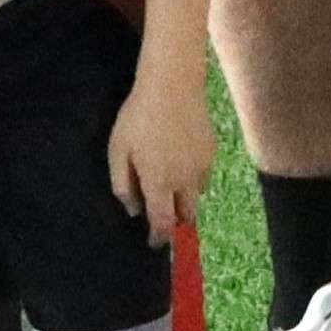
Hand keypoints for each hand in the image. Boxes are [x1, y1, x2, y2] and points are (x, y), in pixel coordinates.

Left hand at [104, 65, 212, 240]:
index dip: (159, 237)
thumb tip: (133, 209)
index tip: (154, 244)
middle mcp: (185, 181)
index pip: (162, 223)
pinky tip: (180, 163)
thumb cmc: (138, 117)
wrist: (173, 86)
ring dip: (185, 199)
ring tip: (171, 188)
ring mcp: (202, 165)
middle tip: (164, 218)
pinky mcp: (212, 150)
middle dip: (176, 223)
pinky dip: (193, 179)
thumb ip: (123, 185)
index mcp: (160, 184)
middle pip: (187, 215)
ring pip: (196, 195)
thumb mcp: (118, 151)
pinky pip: (203, 175)